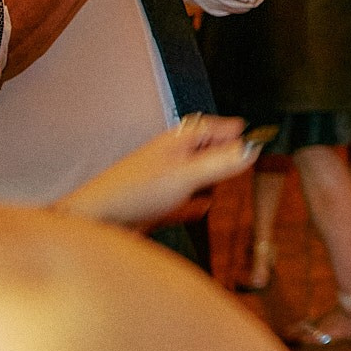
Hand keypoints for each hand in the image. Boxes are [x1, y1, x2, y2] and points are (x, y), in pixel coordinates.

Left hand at [57, 114, 256, 224]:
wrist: (97, 223)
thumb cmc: (133, 193)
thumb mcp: (186, 175)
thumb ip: (221, 163)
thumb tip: (253, 149)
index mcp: (176, 142)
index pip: (210, 127)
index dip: (230, 130)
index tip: (250, 133)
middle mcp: (169, 159)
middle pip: (203, 152)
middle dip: (222, 157)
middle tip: (242, 161)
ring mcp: (161, 183)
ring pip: (195, 178)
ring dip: (209, 183)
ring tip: (227, 186)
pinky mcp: (156, 206)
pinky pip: (183, 203)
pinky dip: (195, 205)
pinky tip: (201, 210)